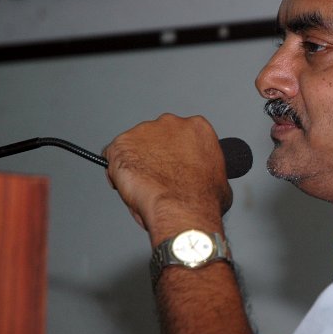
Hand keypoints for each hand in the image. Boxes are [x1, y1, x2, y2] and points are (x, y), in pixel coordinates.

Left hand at [103, 114, 232, 242]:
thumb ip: (207, 170)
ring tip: (144, 185)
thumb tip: (204, 179)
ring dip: (137, 161)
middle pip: (157, 136)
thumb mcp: (219, 181)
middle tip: (158, 176)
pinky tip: (128, 186)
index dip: (177, 151)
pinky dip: (117, 170)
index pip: (182, 134)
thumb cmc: (202, 199)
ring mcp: (144, 132)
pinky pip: (113, 155)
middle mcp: (171, 123)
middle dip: (156, 153)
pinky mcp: (121, 144)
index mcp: (197, 128)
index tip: (175, 164)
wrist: (182, 210)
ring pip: (135, 144)